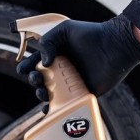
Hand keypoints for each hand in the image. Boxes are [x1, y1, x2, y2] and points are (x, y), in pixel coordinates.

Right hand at [16, 14, 139, 111]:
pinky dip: (54, 109)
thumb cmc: (92, 34)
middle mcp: (61, 70)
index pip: (35, 63)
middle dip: (33, 80)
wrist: (115, 45)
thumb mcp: (65, 30)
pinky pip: (64, 105)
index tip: (23, 70)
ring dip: (40, 95)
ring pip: (48, 93)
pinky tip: (47, 108)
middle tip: (37, 78)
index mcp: (55, 55)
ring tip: (42, 92)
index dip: (26, 67)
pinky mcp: (80, 94)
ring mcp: (70, 83)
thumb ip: (48, 41)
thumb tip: (43, 64)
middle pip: (39, 80)